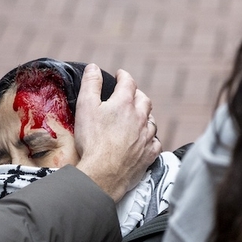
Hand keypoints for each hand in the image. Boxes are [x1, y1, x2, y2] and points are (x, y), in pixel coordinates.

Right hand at [74, 64, 161, 201]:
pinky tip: (146, 139)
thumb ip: (90, 84)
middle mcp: (140, 117)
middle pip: (144, 100)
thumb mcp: (85, 107)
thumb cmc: (93, 140)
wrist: (103, 173)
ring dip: (145, 115)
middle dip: (137, 94)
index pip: (128, 82)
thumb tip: (93, 68)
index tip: (120, 75)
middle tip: (130, 94)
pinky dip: (151, 137)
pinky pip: (155, 142)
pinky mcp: (149, 154)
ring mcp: (147, 137)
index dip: (123, 76)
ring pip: (151, 120)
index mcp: (125, 103)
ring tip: (138, 115)